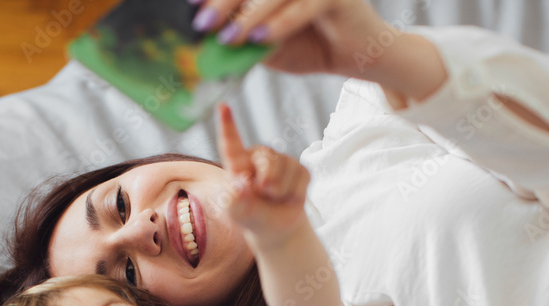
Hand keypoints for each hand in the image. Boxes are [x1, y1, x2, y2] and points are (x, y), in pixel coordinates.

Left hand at [191, 0, 388, 76]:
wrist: (358, 56)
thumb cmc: (310, 46)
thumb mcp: (268, 44)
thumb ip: (244, 37)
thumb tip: (209, 39)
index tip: (190, 3)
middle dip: (224, 1)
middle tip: (202, 23)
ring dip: (249, 15)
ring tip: (228, 38)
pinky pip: (303, 8)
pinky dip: (280, 24)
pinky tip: (260, 40)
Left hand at [215, 102, 309, 246]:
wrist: (275, 227)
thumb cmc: (250, 216)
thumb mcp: (237, 215)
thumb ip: (235, 203)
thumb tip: (241, 185)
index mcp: (237, 164)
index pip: (230, 143)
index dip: (227, 125)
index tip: (222, 106)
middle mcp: (258, 156)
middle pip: (267, 160)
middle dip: (267, 183)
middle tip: (263, 196)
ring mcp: (280, 160)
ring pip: (285, 169)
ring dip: (280, 192)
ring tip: (273, 199)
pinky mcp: (299, 168)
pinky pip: (301, 178)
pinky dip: (295, 193)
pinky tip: (288, 197)